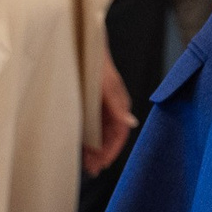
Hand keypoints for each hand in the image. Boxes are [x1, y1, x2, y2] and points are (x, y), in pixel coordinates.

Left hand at [85, 55, 136, 174]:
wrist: (81, 41)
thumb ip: (117, 103)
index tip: (102, 164)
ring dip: (95, 149)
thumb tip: (131, 123)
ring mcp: (101, 105)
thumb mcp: (106, 84)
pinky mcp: (90, 103)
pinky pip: (92, 126)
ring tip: (86, 164)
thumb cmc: (95, 60)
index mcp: (119, 102)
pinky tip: (80, 148)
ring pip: (100, 133)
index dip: (112, 150)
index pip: (120, 132)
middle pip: (110, 136)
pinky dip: (87, 138)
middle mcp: (112, 106)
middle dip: (102, 154)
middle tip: (91, 169)